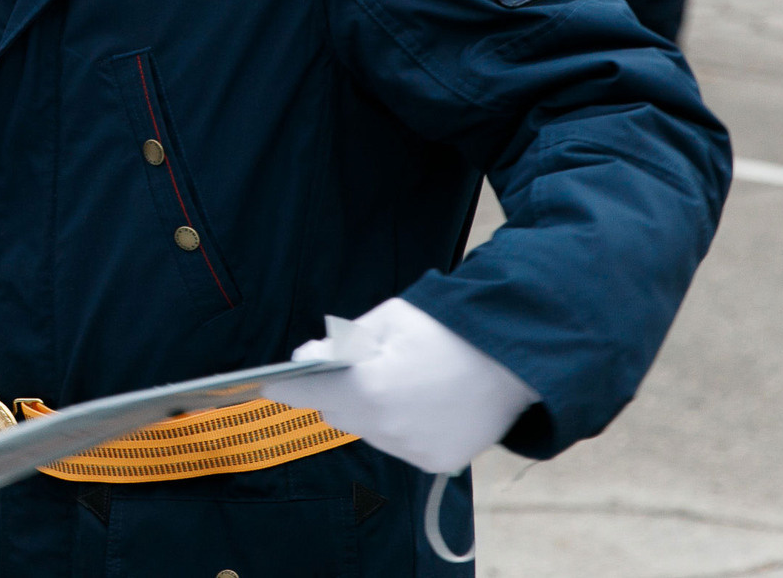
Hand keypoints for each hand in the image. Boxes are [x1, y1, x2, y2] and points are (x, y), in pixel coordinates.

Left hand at [278, 298, 537, 475]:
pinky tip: (425, 400)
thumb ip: (340, 343)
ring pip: (369, 430)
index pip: (305, 393)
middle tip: (358, 364)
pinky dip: (402, 425)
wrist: (517, 356)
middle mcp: (387, 427)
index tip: (265, 382)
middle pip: (336, 413)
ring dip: (371, 409)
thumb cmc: (448, 328)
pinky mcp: (436, 461)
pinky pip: (400, 443)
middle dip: (337, 390)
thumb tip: (306, 357)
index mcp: (368, 388)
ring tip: (402, 379)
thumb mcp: (386, 320)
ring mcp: (413, 449)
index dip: (284, 385)